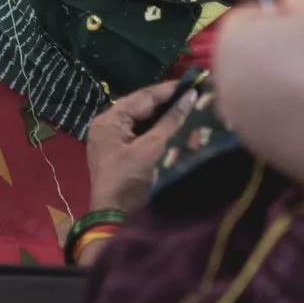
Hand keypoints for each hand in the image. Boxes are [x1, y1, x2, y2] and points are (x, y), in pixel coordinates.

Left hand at [84, 81, 189, 220]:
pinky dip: (158, 131)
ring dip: (165, 117)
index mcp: (109, 119)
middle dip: (168, 102)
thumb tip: (190, 96)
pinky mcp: (120, 154)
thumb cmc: (130, 181)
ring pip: (143, 121)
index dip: (169, 90)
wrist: (115, 220)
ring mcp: (112, 140)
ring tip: (191, 107)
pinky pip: (141, 134)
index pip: (143, 97)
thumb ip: (170, 121)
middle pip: (142, 107)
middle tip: (195, 94)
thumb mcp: (151, 149)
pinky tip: (177, 126)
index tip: (193, 82)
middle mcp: (107, 125)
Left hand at [214, 0, 303, 192]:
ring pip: (263, 91)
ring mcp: (243, 127)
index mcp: (231, 44)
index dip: (283, 14)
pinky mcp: (265, 156)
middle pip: (252, 56)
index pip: (249, 15)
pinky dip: (296, 117)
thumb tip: (289, 3)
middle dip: (280, 51)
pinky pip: (277, 123)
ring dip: (288, 85)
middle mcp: (225, 87)